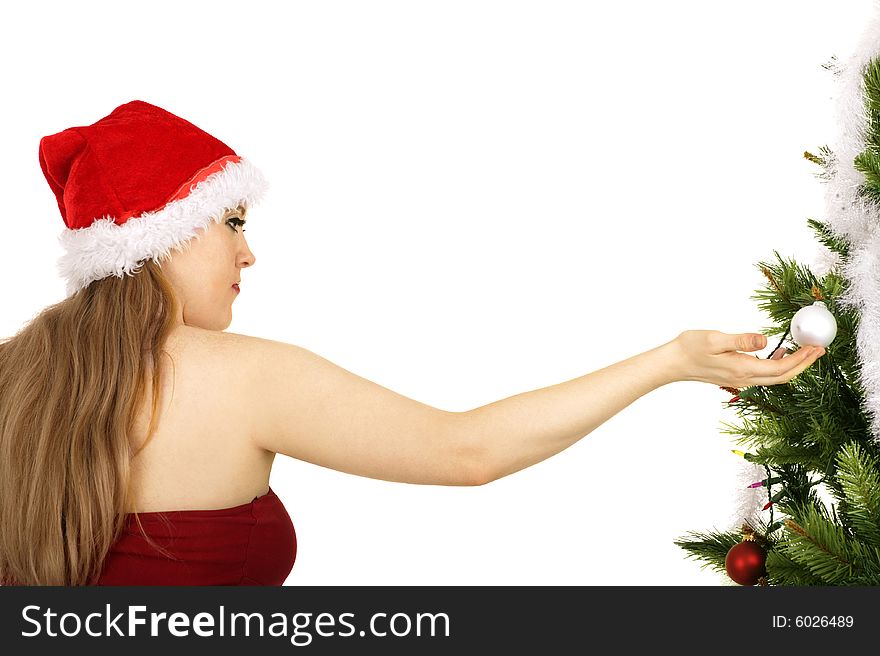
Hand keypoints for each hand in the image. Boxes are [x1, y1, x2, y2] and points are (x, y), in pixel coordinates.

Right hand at [669, 330, 824, 386]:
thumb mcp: (715, 339)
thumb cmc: (689, 348)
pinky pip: (764, 374)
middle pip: (783, 376)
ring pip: (775, 376)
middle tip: (819, 350)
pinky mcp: (736, 376)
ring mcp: (740, 379)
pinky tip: (779, 352)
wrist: (673, 363)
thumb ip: (741, 340)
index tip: (816, 347)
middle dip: (804, 364)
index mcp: (742, 369)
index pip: (780, 367)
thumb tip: (765, 340)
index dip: (801, 359)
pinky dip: (778, 365)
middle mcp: (744, 378)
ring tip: (806, 351)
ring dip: (793, 365)